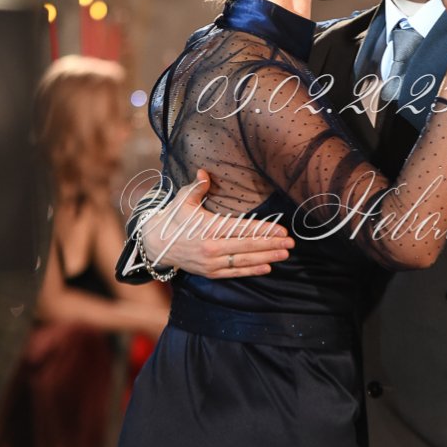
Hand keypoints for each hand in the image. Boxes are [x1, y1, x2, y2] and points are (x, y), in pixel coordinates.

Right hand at [141, 170, 294, 278]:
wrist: (155, 243)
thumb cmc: (174, 217)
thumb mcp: (183, 199)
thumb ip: (197, 187)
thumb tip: (204, 173)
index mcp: (208, 228)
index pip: (242, 229)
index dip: (263, 230)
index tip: (281, 230)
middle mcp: (211, 248)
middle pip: (247, 246)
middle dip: (271, 244)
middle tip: (290, 243)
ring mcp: (210, 263)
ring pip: (244, 261)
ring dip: (266, 258)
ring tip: (284, 254)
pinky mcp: (209, 273)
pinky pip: (234, 273)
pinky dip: (251, 271)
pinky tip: (267, 267)